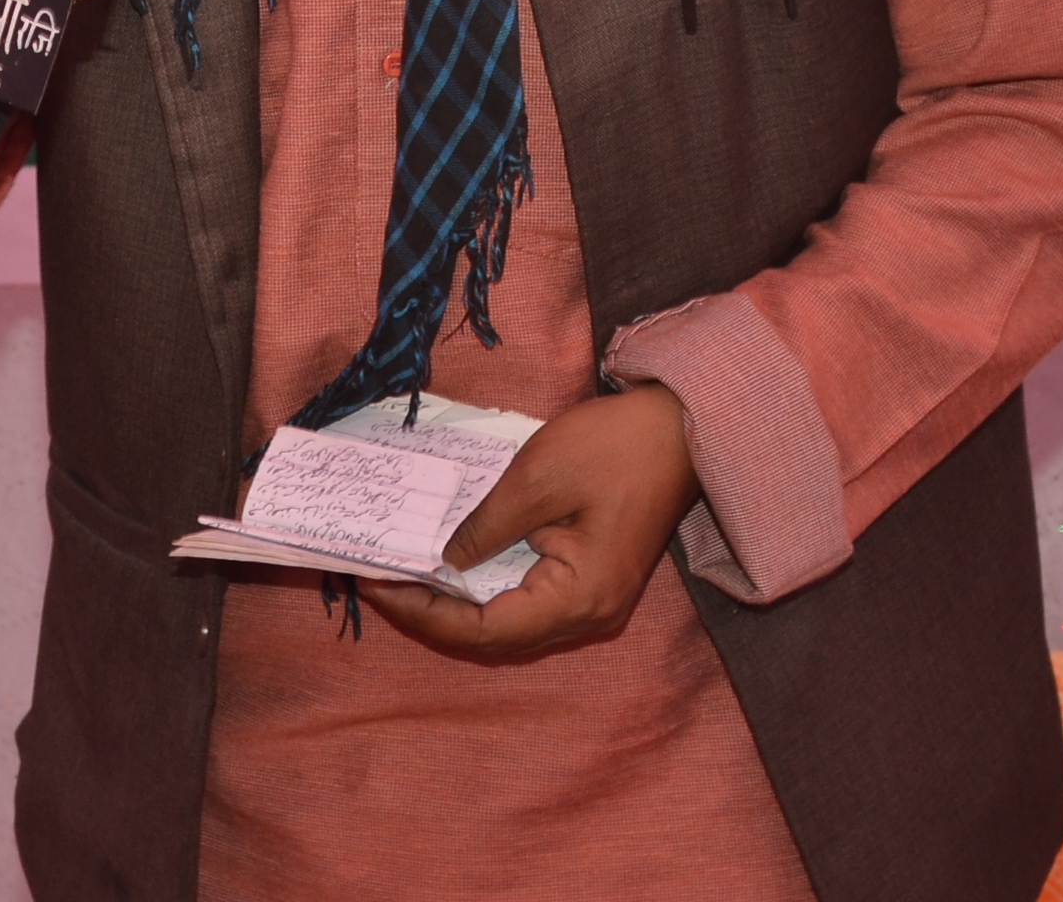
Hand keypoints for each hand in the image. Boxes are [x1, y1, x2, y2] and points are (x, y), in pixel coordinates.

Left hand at [360, 385, 698, 661]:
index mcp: (577, 598)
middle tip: (379, 579)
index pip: (485, 630)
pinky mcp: (592, 579)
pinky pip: (527, 599)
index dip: (425, 613)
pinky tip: (450, 564)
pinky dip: (485, 587)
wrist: (683, 427)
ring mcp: (593, 601)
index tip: (379, 582)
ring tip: (404, 574)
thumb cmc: (614, 447)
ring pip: (510, 622)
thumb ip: (484, 527)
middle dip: (433, 613)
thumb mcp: (536, 479)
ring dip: (457, 604)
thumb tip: (442, 563)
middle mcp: (587, 615)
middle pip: (496, 635)